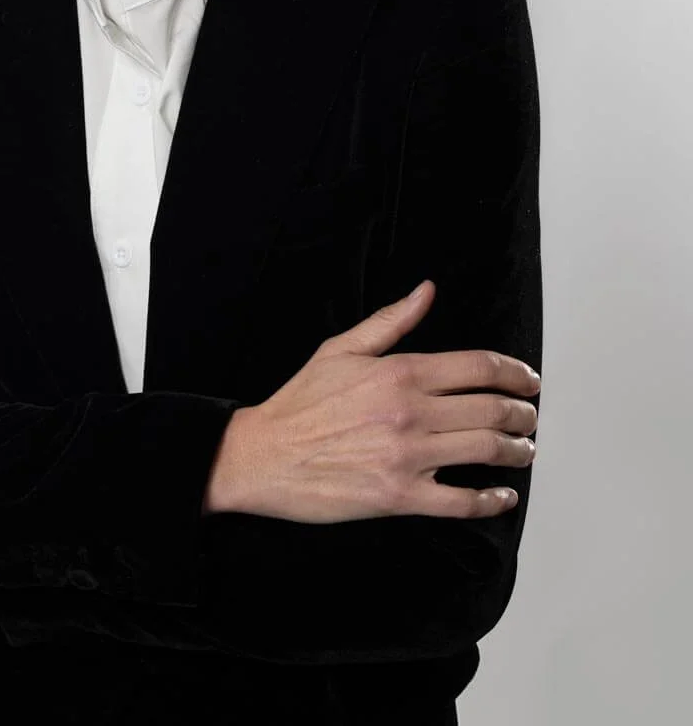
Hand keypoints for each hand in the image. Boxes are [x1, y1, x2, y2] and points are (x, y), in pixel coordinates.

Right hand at [207, 279, 539, 523]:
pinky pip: (460, 502)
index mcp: (399, 371)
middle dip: (522, 413)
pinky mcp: (399, 497)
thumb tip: (426, 290)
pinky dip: (490, 500)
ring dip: (516, 451)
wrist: (262, 455)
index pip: (477, 367)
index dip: (514, 372)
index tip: (529, 380)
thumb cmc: (300, 402)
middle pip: (491, 408)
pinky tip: (502, 495)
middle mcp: (409, 411)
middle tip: (530, 417)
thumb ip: (391, 321)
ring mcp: (407, 456)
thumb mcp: (341, 349)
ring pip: (484, 451)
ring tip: (523, 450)